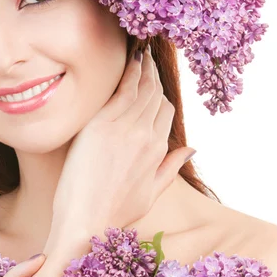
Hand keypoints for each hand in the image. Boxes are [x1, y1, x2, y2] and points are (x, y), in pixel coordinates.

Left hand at [50, 43, 194, 247]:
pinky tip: (130, 61)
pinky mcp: (101, 125)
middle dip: (153, 75)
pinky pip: (121, 91)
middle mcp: (146, 136)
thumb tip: (191, 148)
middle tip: (149, 57)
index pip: (165, 111)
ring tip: (141, 53)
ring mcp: (124, 129)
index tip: (153, 82)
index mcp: (158, 151)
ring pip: (141, 90)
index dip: (159, 95)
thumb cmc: (114, 213)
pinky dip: (128, 74)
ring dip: (143, 69)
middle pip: (155, 96)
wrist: (85, 223)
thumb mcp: (151, 193)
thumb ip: (171, 168)